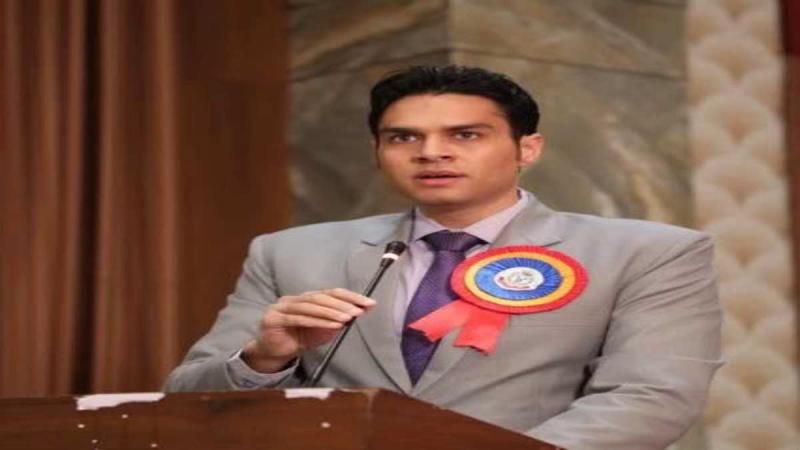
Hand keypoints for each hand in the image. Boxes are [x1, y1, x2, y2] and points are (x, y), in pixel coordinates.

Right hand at [241, 288, 375, 372]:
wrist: (273, 353)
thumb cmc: (298, 339)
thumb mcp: (322, 331)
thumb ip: (337, 321)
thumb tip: (358, 312)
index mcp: (306, 298)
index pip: (331, 292)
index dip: (351, 296)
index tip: (369, 303)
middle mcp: (294, 298)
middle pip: (321, 296)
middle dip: (343, 303)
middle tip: (359, 310)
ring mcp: (282, 307)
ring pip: (311, 306)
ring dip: (332, 311)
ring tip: (348, 317)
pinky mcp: (274, 319)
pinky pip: (300, 318)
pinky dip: (318, 321)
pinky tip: (333, 325)